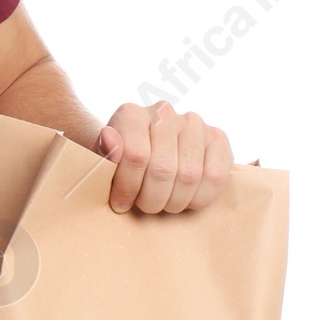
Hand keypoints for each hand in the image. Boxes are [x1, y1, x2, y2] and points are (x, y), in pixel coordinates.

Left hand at [95, 100, 231, 213]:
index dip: (128, 188)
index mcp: (131, 114)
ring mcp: (194, 124)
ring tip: (163, 203)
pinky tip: (186, 201)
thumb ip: (102, 153)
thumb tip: (109, 138)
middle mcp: (164, 113)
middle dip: (151, 199)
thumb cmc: (120, 164)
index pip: (135, 155)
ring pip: (189, 175)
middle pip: (163, 169)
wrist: (145, 155)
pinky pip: (215, 176)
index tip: (120, 203)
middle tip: (145, 206)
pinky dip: (200, 197)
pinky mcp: (217, 138)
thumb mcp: (101, 161)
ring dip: (174, 201)